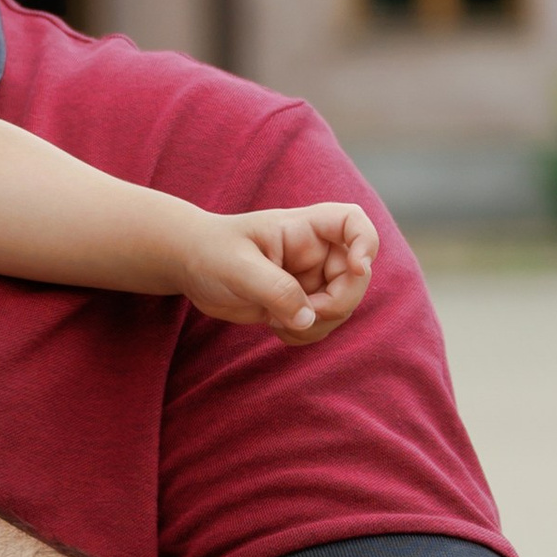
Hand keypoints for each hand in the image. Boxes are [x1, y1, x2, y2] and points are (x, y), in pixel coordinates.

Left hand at [178, 201, 377, 343]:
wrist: (190, 266)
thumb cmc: (210, 252)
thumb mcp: (237, 267)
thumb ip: (275, 289)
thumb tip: (309, 319)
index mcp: (304, 229)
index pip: (352, 222)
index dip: (366, 244)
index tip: (356, 268)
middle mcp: (315, 252)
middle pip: (355, 278)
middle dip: (334, 304)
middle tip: (296, 316)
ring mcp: (311, 278)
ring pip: (341, 307)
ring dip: (317, 324)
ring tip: (275, 320)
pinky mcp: (300, 303)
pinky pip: (321, 324)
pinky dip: (305, 334)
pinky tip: (274, 327)